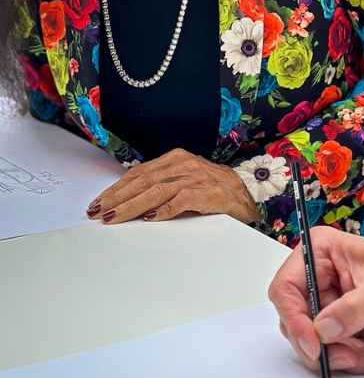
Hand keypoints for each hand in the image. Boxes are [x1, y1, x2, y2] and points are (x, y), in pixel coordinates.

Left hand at [86, 148, 258, 225]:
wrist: (250, 194)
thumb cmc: (215, 190)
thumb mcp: (185, 182)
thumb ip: (161, 187)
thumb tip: (128, 201)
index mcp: (177, 159)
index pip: (139, 173)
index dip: (116, 188)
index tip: (98, 202)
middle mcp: (185, 165)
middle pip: (144, 181)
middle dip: (117, 198)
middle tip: (98, 212)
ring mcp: (198, 178)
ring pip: (157, 190)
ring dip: (132, 205)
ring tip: (115, 216)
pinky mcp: (210, 194)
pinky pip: (183, 200)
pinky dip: (165, 210)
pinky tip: (150, 218)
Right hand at [268, 227, 363, 375]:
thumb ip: (351, 310)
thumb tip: (322, 330)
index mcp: (320, 252)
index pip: (286, 288)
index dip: (293, 319)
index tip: (312, 344)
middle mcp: (317, 277)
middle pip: (297, 321)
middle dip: (323, 345)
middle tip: (347, 357)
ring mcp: (327, 302)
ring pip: (317, 342)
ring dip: (344, 355)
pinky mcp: (338, 323)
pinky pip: (336, 349)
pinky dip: (356, 358)